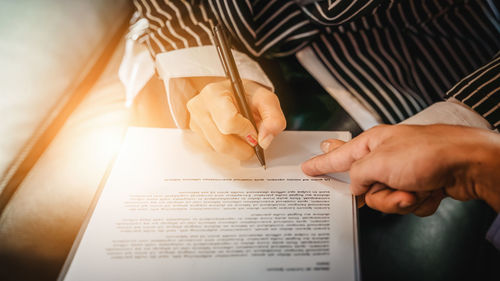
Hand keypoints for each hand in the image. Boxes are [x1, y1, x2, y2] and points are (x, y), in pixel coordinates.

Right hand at [187, 79, 285, 159]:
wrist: (230, 94)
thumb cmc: (245, 96)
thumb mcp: (265, 99)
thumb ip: (273, 117)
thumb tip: (265, 140)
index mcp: (214, 93)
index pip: (229, 122)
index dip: (246, 132)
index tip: (255, 132)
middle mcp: (199, 108)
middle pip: (221, 142)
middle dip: (243, 148)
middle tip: (253, 143)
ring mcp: (194, 123)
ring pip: (217, 149)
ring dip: (236, 150)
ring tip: (244, 138)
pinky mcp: (195, 135)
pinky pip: (213, 150)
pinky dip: (228, 149)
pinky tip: (233, 138)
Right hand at [302, 124, 499, 215]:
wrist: (467, 163)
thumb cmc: (426, 153)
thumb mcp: (379, 162)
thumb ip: (356, 175)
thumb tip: (355, 187)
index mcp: (372, 144)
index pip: (337, 157)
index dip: (320, 165)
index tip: (305, 169)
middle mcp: (385, 157)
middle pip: (364, 187)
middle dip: (381, 195)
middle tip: (395, 188)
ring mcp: (403, 173)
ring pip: (385, 200)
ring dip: (401, 200)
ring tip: (417, 189)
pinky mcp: (418, 186)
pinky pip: (405, 204)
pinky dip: (418, 202)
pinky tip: (430, 190)